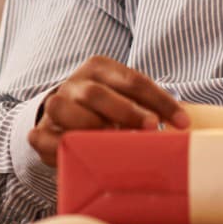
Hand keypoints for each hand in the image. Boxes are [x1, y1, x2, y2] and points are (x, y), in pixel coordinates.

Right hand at [28, 55, 189, 167]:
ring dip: (92, 128)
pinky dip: (61, 148)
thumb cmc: (106, 108)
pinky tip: (81, 155)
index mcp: (99, 68)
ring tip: (114, 145)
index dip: (160, 101)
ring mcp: (55, 106)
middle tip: (150, 129)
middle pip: (97, 93)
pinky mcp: (40, 132)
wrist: (63, 113)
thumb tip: (181, 127)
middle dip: (126, 112)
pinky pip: (44, 139)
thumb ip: (147, 106)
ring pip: (65, 110)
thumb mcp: (126, 97)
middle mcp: (75, 83)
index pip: (133, 80)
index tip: (182, 123)